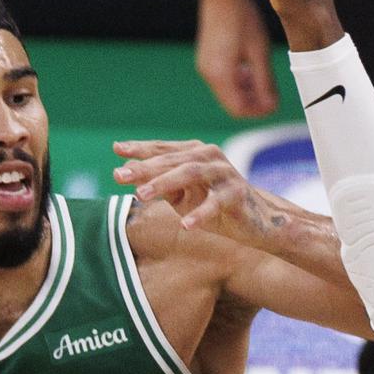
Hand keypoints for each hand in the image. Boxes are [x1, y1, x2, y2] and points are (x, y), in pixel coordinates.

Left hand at [113, 137, 287, 237]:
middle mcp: (209, 156)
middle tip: (119, 176)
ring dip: (164, 183)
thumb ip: (159, 185)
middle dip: (144, 168)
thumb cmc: (214, 206)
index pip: (162, 149)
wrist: (256, 222)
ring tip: (141, 195)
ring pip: (190, 173)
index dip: (140, 149)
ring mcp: (224, 173)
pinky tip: (185, 225)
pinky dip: (200, 214)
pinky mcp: (237, 194)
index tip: (117, 149)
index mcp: (194, 153)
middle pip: (172, 159)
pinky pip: (215, 203)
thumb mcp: (182, 196)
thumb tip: (128, 174)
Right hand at [197, 0, 279, 118]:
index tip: (274, 104)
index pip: (238, 109)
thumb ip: (265, 81)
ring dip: (246, 92)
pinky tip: (249, 69)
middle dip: (253, 103)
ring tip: (263, 81)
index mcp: (220, 75)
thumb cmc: (242, 18)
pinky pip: (222, 80)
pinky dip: (237, 82)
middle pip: (232, 103)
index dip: (258, 112)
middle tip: (272, 95)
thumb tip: (271, 106)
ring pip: (227, 93)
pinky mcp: (206, 59)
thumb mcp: (259, 51)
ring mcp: (204, 67)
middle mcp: (208, 74)